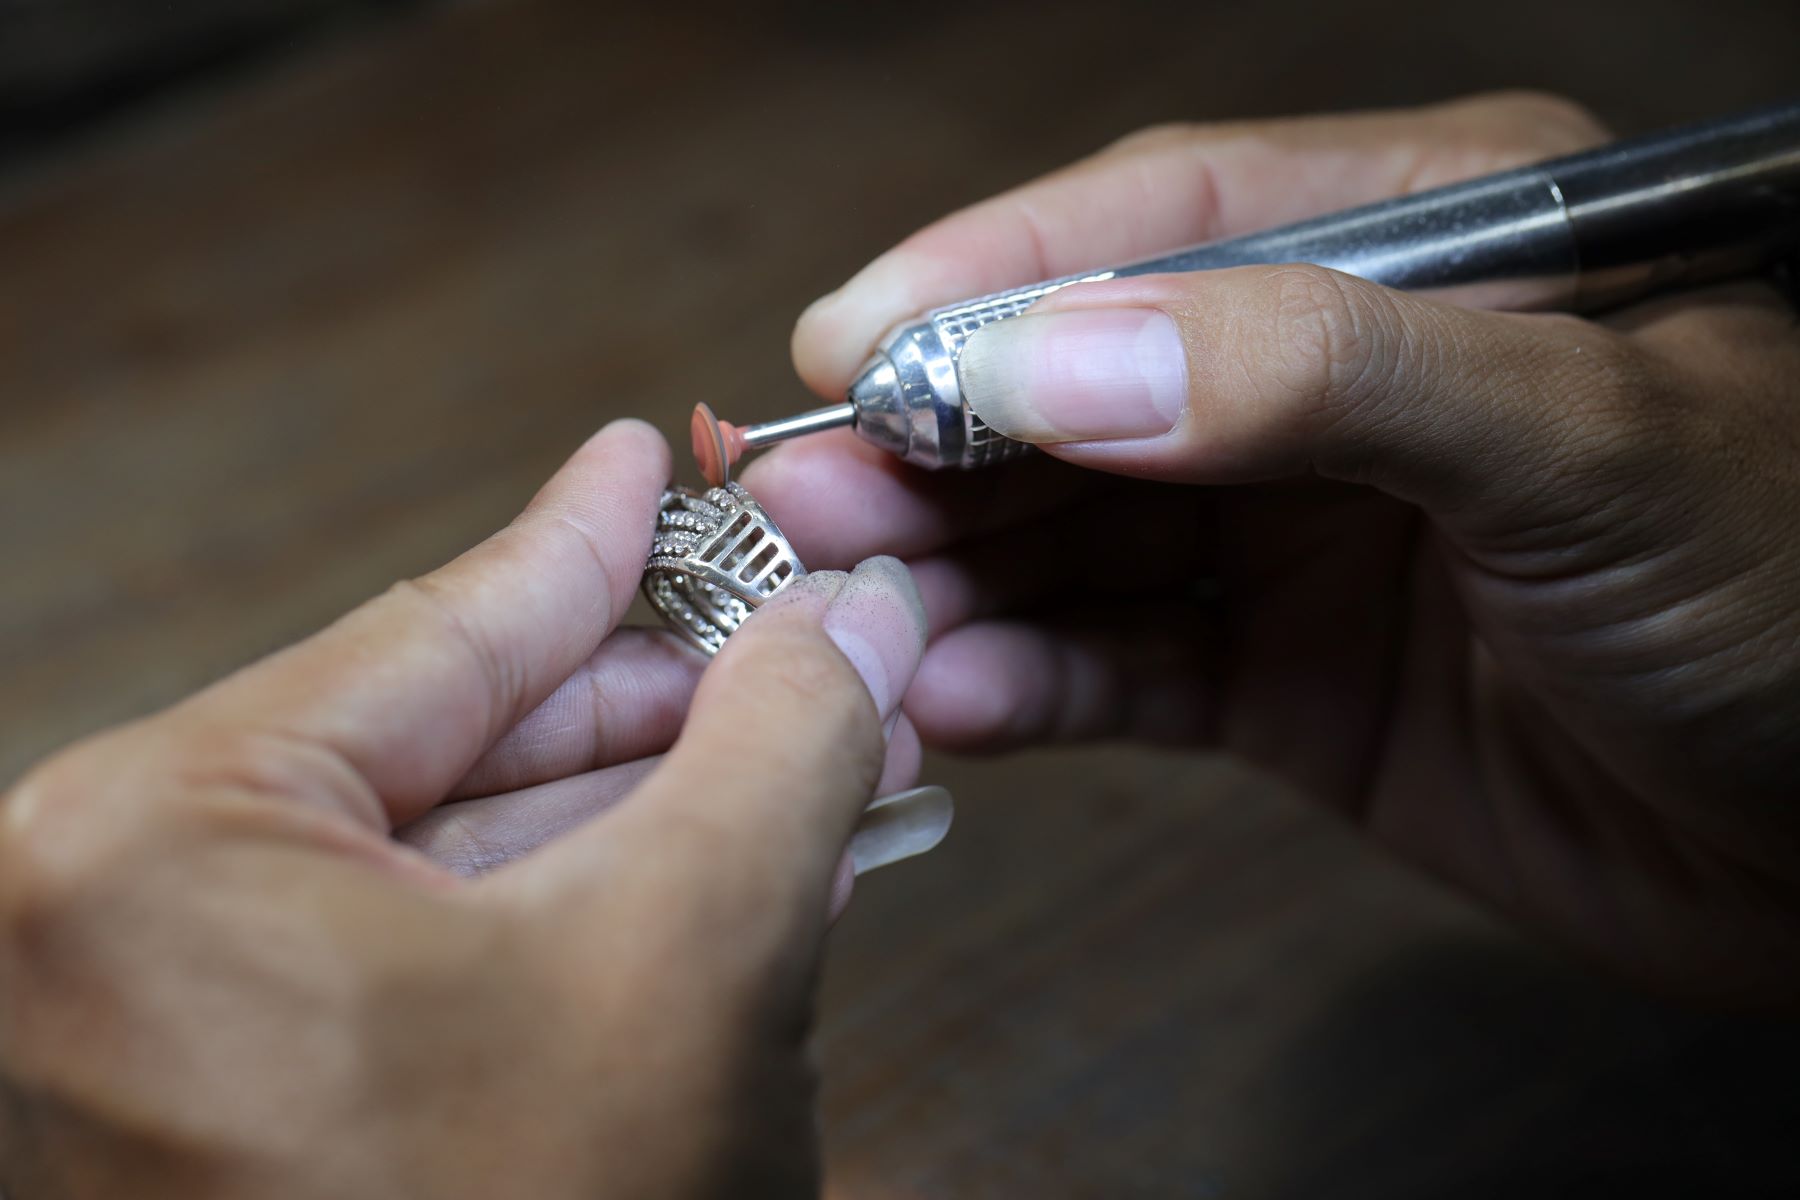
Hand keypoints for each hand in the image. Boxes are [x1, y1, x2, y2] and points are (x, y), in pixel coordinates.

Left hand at [0, 420, 928, 1196]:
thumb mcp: (696, 956)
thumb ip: (784, 740)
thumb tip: (851, 617)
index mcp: (153, 842)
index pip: (441, 630)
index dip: (591, 539)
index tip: (658, 462)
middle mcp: (100, 919)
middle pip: (446, 740)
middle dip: (654, 693)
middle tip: (786, 629)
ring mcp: (145, 1021)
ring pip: (446, 852)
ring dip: (636, 805)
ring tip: (794, 746)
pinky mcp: (219, 1105)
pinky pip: (416, 954)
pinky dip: (570, 907)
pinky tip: (709, 863)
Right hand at [743, 93, 1799, 1002]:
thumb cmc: (1788, 588)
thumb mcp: (1577, 436)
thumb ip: (1320, 375)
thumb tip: (1062, 358)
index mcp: (1429, 245)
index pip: (1174, 215)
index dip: (1000, 270)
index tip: (853, 334)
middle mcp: (1340, 377)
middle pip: (1091, 381)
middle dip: (940, 437)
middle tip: (800, 493)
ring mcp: (1303, 531)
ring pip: (1082, 531)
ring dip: (955, 569)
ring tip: (838, 609)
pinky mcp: (1285, 675)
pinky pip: (1125, 665)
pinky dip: (1030, 681)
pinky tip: (949, 695)